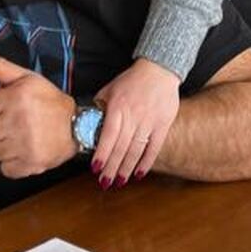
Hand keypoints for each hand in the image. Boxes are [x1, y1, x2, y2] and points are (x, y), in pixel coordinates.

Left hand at [0, 42, 76, 178]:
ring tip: (16, 136)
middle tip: (5, 124)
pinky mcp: (31, 164)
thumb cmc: (48, 100)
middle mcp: (18, 120)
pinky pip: (4, 169)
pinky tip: (22, 150)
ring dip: (1, 146)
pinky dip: (11, 163)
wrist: (78, 125)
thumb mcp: (25, 78)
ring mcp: (24, 144)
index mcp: (15, 97)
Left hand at [92, 58, 179, 185]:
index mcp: (118, 107)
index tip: (95, 168)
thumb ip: (99, 106)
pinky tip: (139, 174)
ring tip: (119, 181)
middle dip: (112, 168)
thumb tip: (87, 121)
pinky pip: (154, 148)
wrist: (159, 69)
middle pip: (121, 147)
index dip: (102, 154)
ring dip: (127, 169)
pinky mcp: (163, 125)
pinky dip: (146, 162)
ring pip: (136, 151)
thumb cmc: (132, 80)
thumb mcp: (110, 88)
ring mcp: (149, 121)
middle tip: (104, 182)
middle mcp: (133, 116)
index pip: (108, 136)